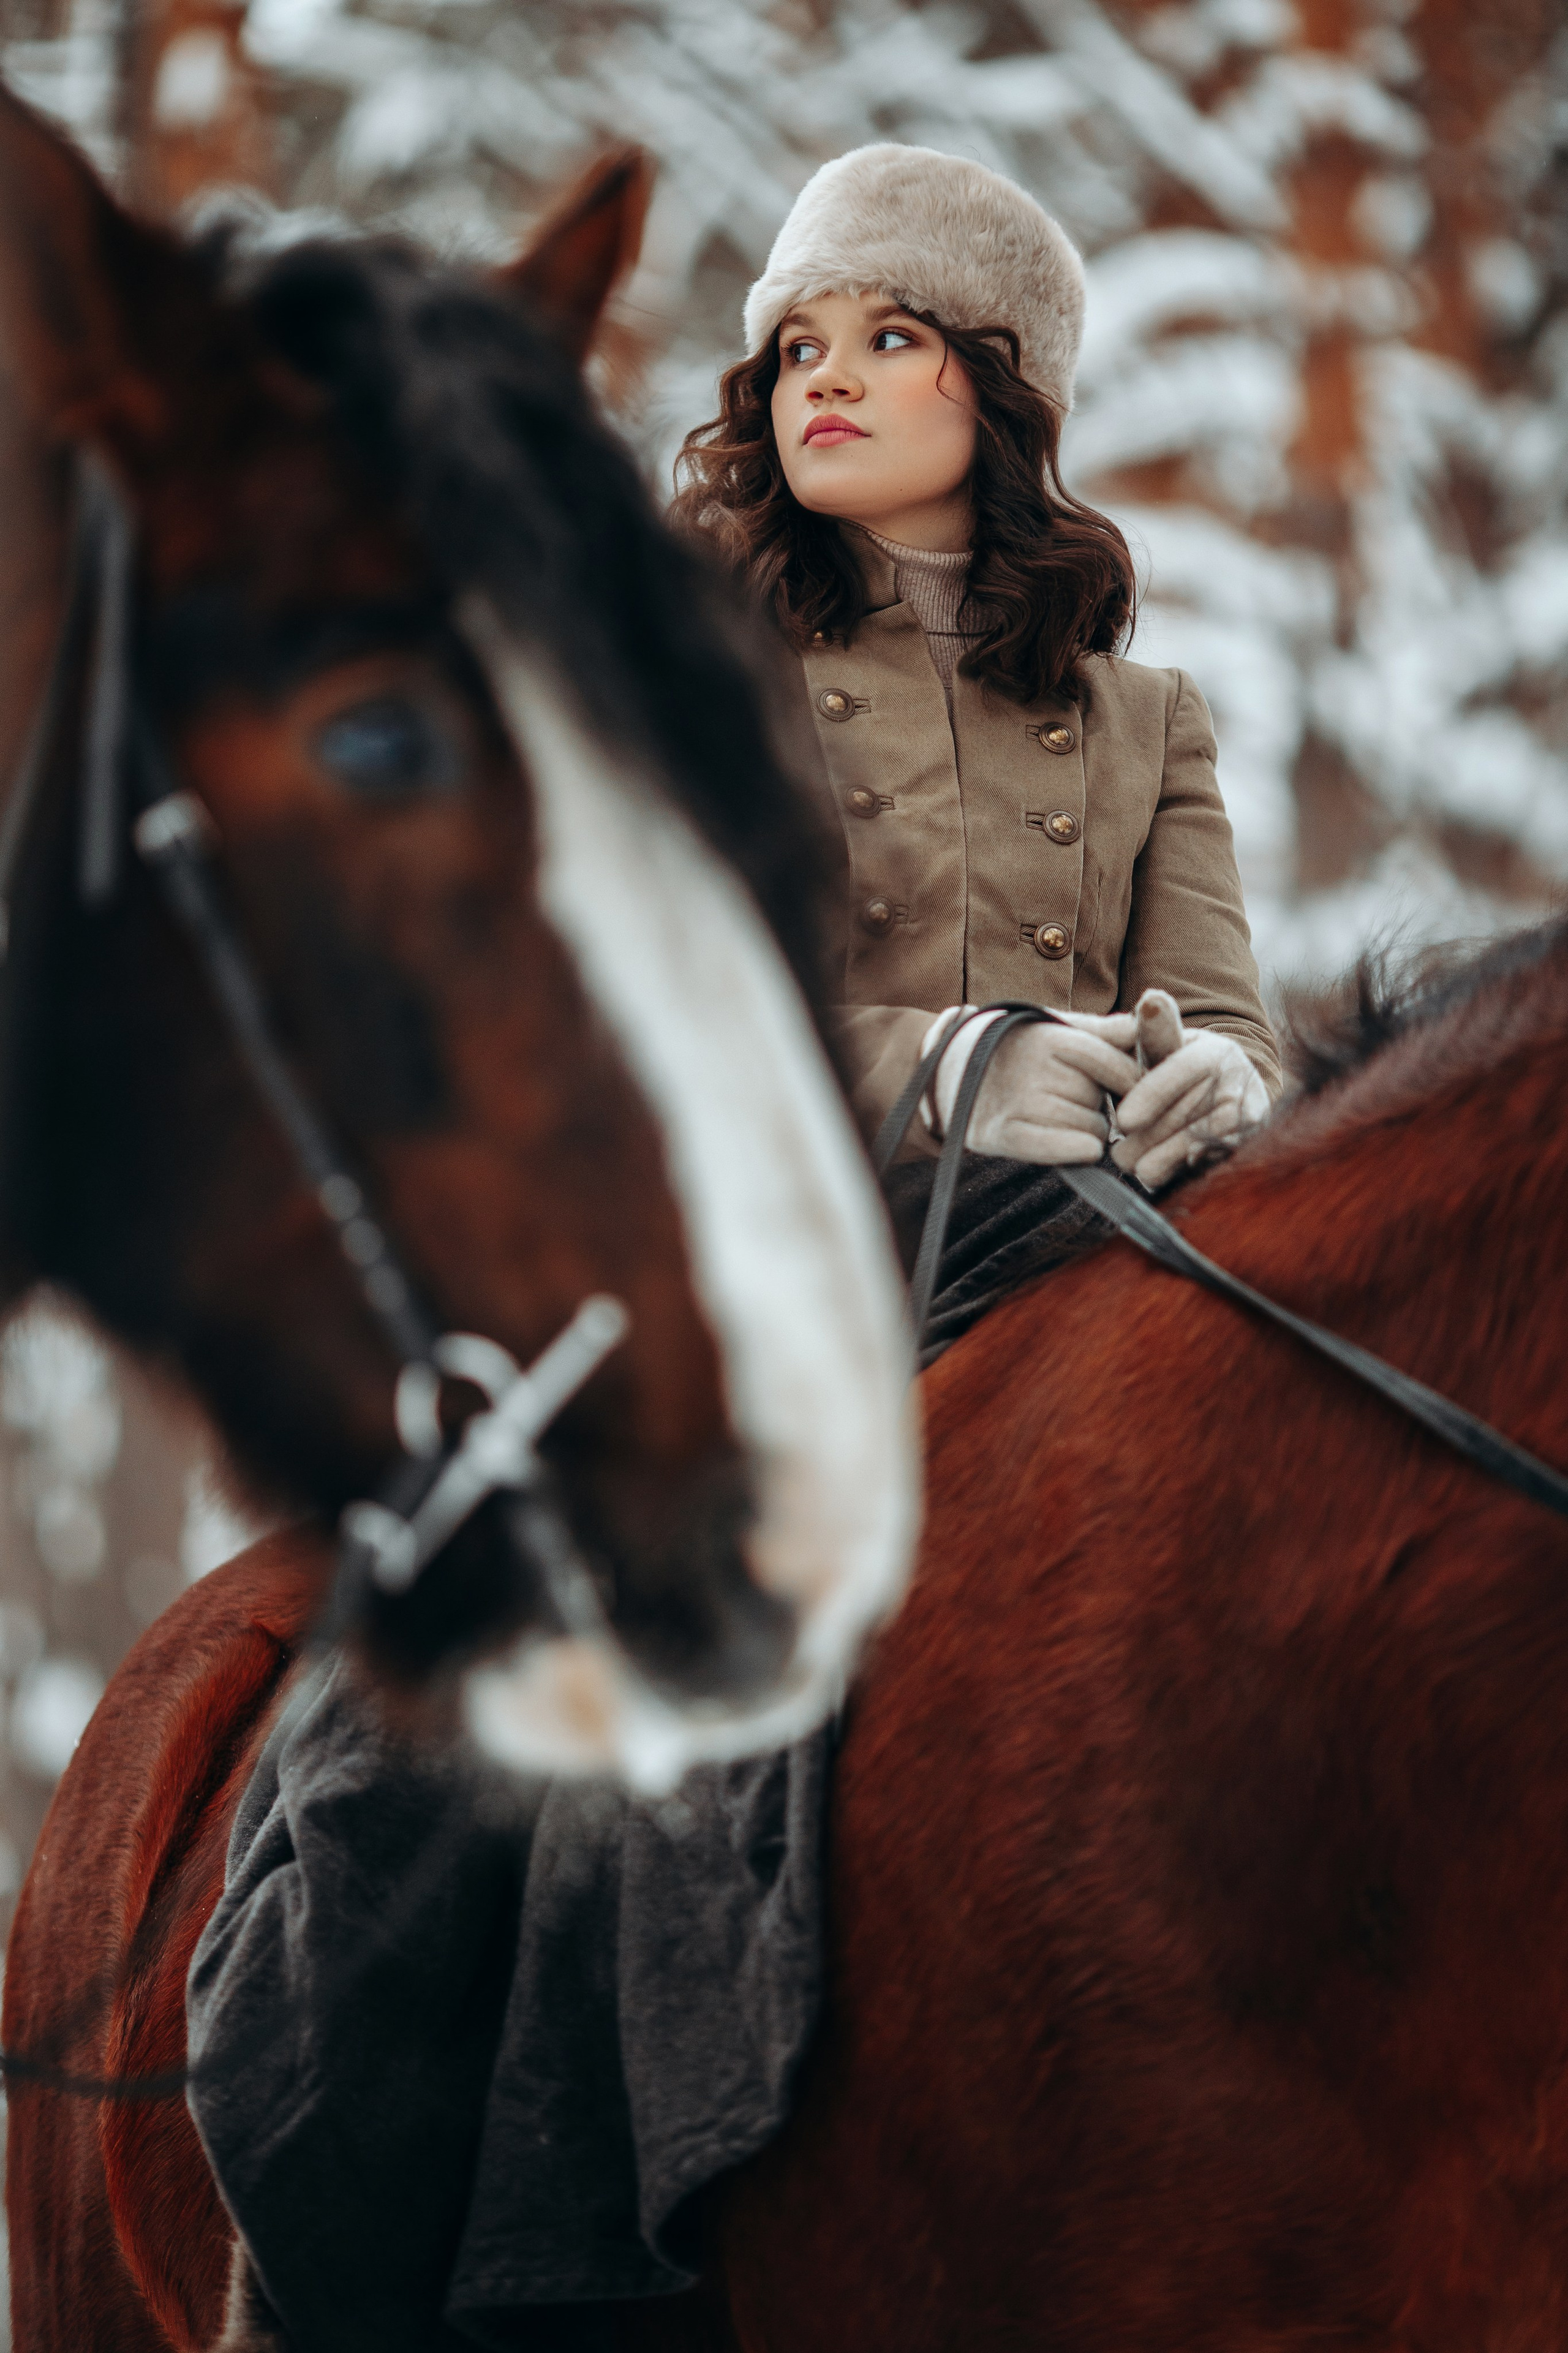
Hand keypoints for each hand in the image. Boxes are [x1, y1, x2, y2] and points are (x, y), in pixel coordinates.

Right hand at [921, 1006, 1139, 1165]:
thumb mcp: (1055, 1028)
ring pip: (1093, 1129)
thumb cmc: (1018, 1050)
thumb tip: (1139, 1028)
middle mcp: (1035, 1068)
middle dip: (1101, 1104)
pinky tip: (1080, 1148)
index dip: (1129, 1079)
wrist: (951, 1074)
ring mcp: (1019, 1101)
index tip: (1127, 1087)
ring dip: (1089, 1130)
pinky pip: (1068, 1150)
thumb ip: (1100, 1029)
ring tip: (1062, 1118)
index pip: (1113, 1062)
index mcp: (1050, 1037)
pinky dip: (1081, 1152)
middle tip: (1075, 1100)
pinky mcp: (1005, 1134)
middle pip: (1103, 1100)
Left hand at [1111, 993, 1267, 1190]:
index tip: (1123, 1121)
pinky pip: (1204, 1168)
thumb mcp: (1161, 1050)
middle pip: (1182, 1116)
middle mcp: (1239, 1079)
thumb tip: (1151, 1000)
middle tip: (1120, 1153)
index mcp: (1215, 1050)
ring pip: (1190, 1148)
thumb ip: (1149, 1030)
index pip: (1182, 1069)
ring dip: (1155, 1163)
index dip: (1150, 1096)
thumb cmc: (1173, 1074)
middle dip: (1143, 1140)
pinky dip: (1177, 1174)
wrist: (1224, 1103)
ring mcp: (1249, 1114)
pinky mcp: (1248, 1147)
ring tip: (1136, 1164)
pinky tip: (1163, 1171)